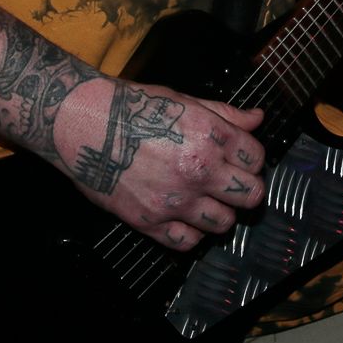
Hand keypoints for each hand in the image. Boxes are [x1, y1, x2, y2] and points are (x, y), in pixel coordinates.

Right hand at [50, 77, 264, 249]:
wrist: (85, 125)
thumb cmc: (132, 108)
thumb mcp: (184, 101)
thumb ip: (225, 113)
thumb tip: (257, 119)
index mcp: (210, 136)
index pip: (256, 158)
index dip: (251, 159)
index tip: (242, 160)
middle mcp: (199, 170)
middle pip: (251, 195)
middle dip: (247, 189)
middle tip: (233, 185)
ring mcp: (176, 199)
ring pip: (224, 223)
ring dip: (221, 213)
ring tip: (207, 201)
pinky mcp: (151, 220)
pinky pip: (188, 241)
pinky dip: (191, 233)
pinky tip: (184, 218)